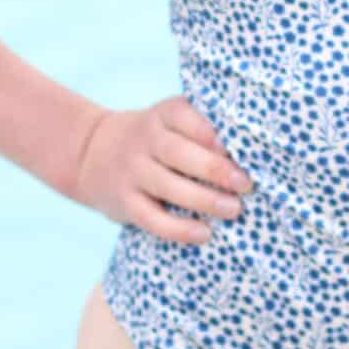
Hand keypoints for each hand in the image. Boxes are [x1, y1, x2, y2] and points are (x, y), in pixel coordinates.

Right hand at [71, 95, 253, 244]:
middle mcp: (145, 140)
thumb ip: (204, 128)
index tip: (238, 148)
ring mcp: (132, 171)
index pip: (185, 117)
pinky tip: (205, 234)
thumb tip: (256, 152)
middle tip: (246, 185)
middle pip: (179, 154)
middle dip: (216, 170)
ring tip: (234, 210)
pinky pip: (152, 218)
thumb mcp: (171, 121)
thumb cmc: (156, 139)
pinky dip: (179, 229)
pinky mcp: (124, 202)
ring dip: (204, 200)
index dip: (210, 133)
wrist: (92, 154)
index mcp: (163, 114)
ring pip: (168, 186)